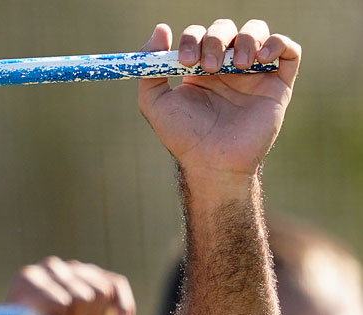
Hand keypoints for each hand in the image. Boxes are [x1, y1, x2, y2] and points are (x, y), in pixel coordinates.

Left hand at [138, 20, 300, 179]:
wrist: (214, 161)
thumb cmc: (184, 136)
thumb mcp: (155, 103)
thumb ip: (149, 69)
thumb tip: (160, 29)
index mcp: (199, 68)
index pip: (198, 34)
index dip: (192, 38)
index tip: (184, 60)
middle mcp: (227, 66)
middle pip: (225, 28)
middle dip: (215, 39)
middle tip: (208, 67)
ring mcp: (254, 73)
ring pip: (257, 31)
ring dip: (246, 38)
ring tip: (238, 66)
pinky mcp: (278, 83)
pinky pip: (289, 50)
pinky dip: (279, 43)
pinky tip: (261, 59)